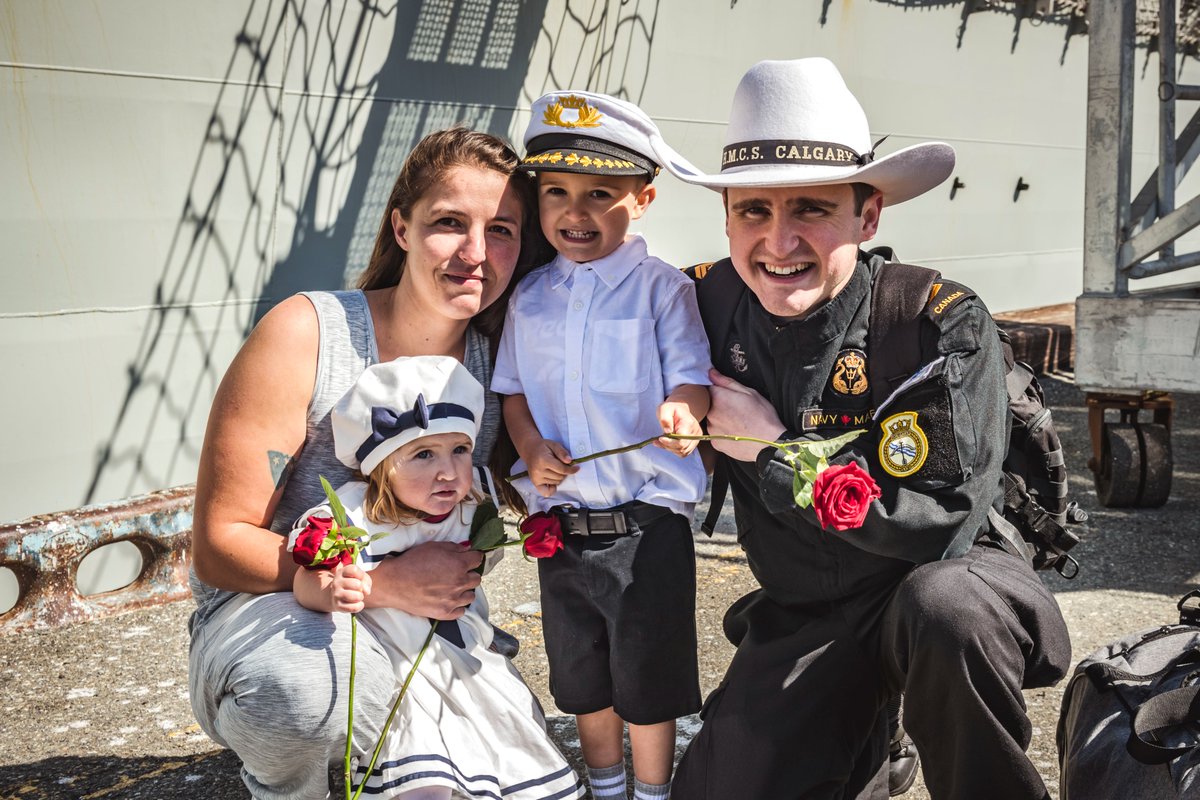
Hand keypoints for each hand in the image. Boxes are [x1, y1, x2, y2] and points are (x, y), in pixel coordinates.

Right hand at [329, 562, 371, 613]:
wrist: (336, 596)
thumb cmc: (351, 584)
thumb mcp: (359, 577)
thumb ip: (366, 580)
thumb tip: (366, 591)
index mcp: (341, 572)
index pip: (354, 570)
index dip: (361, 575)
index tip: (360, 579)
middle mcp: (336, 582)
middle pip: (357, 584)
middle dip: (362, 588)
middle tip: (358, 590)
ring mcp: (336, 594)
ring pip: (356, 596)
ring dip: (361, 597)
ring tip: (357, 596)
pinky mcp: (337, 605)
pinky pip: (354, 607)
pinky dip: (359, 606)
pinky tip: (357, 603)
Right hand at [368, 540, 483, 619]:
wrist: (394, 583)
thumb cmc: (412, 562)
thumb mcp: (433, 546)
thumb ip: (454, 547)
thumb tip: (468, 548)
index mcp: (459, 564)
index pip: (478, 559)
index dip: (473, 557)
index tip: (468, 558)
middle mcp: (460, 583)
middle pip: (476, 579)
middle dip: (469, 574)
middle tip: (457, 573)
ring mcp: (453, 600)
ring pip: (471, 596)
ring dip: (464, 591)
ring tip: (452, 587)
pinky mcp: (445, 613)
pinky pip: (461, 611)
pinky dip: (457, 606)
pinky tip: (448, 599)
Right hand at [524, 439, 578, 496]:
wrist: (530, 450)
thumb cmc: (543, 447)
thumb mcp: (554, 444)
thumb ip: (562, 452)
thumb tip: (570, 461)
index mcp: (543, 460)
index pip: (562, 469)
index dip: (571, 469)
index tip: (577, 468)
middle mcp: (538, 471)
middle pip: (560, 477)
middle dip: (564, 472)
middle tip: (561, 465)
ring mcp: (536, 478)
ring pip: (556, 482)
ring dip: (559, 477)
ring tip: (554, 469)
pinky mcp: (534, 483)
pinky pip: (546, 492)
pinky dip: (552, 489)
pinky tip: (552, 481)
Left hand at [655, 400, 701, 456]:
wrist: (679, 410)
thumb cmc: (671, 409)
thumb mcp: (664, 409)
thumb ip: (665, 419)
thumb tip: (668, 432)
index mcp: (689, 423)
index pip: (682, 440)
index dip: (670, 442)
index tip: (660, 438)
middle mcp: (696, 433)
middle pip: (682, 448)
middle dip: (668, 446)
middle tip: (657, 440)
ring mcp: (696, 439)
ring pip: (682, 452)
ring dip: (670, 448)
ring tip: (662, 440)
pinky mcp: (693, 444)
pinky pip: (683, 453)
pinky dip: (674, 450)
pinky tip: (667, 443)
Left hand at [706, 368, 786, 461]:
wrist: (769, 444)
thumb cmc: (763, 417)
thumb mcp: (749, 392)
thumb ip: (726, 382)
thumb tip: (711, 373)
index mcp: (718, 398)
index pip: (709, 389)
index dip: (719, 391)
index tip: (728, 396)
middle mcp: (710, 414)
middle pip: (708, 405)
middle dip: (719, 405)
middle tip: (736, 410)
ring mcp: (712, 430)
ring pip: (712, 420)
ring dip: (720, 419)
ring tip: (738, 423)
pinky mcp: (715, 443)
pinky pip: (716, 434)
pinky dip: (723, 433)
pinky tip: (736, 433)